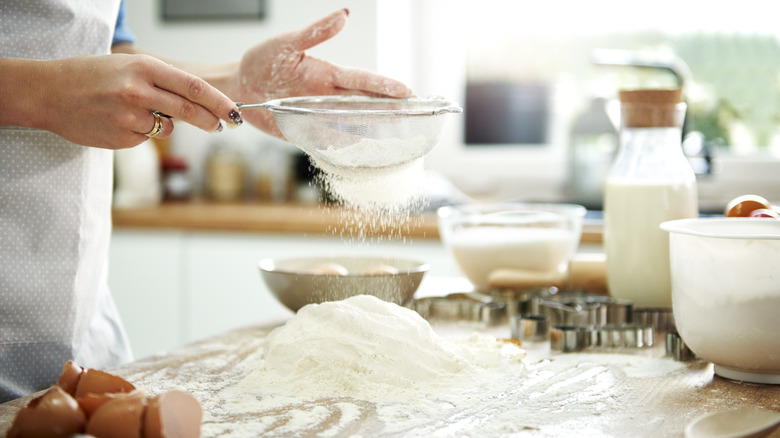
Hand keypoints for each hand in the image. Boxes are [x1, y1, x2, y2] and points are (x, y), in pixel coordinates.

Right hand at [35, 54, 240, 148]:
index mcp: (144, 68)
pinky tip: (119, 121)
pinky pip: (146, 138)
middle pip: (189, 111)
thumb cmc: (91, 76)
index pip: (194, 87)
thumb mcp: (128, 67)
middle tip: (221, 125)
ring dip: (165, 124)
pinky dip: (141, 132)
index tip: (234, 112)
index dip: (219, 102)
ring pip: (168, 127)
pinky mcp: (123, 138)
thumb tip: (197, 100)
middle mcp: (139, 91)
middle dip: (211, 121)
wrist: (49, 93)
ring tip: (137, 112)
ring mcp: (130, 117)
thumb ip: (162, 82)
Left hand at [226, 9, 411, 136]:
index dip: (385, 86)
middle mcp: (329, 96)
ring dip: (375, 129)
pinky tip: (366, 152)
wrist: (240, 88)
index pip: (363, 81)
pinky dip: (348, 147)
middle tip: (418, 113)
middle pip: (367, 103)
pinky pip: (332, 142)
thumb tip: (343, 16)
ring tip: (400, 135)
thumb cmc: (262, 62)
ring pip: (354, 124)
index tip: (408, 92)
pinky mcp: (308, 132)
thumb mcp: (286, 44)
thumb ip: (315, 33)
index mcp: (328, 75)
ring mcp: (320, 116)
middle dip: (392, 108)